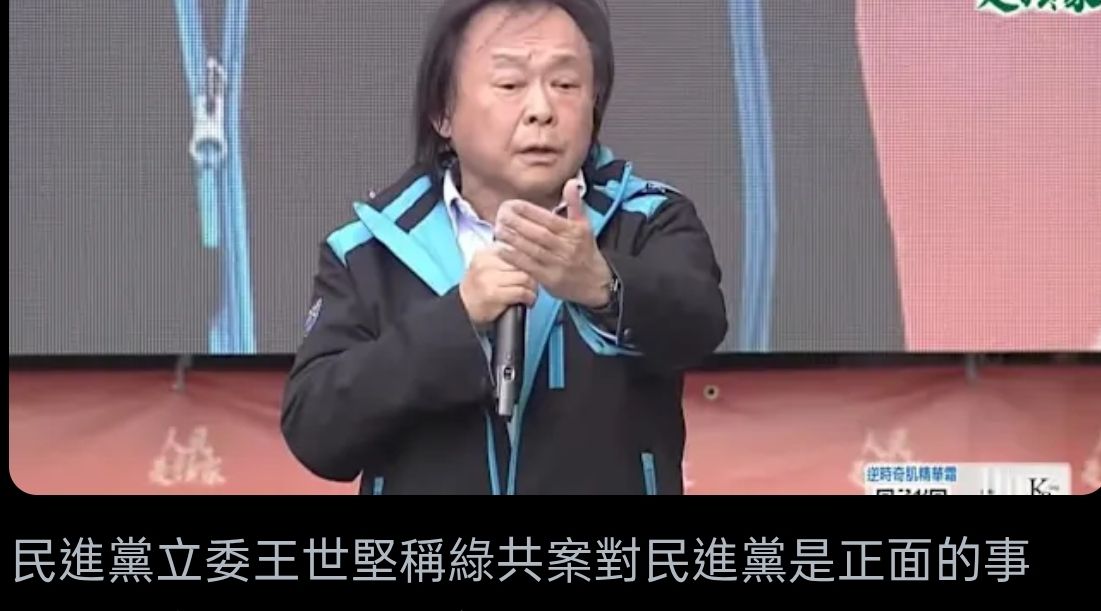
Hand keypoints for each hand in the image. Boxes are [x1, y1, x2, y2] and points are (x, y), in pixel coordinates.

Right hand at [459, 245, 537, 328]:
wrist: (462, 309)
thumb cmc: (481, 288)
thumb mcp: (488, 266)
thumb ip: (506, 257)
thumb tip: (533, 252)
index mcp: (485, 252)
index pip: (517, 248)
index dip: (530, 259)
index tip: (535, 268)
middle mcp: (485, 262)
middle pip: (523, 262)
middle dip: (533, 274)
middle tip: (534, 284)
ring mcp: (488, 278)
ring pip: (524, 277)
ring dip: (533, 287)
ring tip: (531, 293)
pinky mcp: (492, 294)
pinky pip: (521, 292)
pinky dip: (530, 298)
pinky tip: (528, 301)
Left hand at [495, 179, 612, 307]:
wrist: (596, 282)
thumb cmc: (585, 250)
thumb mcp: (584, 226)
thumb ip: (574, 204)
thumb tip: (570, 182)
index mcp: (573, 232)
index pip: (549, 219)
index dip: (529, 211)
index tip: (512, 204)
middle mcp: (566, 248)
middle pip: (539, 234)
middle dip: (517, 224)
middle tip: (500, 215)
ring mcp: (558, 265)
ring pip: (532, 250)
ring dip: (513, 239)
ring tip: (498, 229)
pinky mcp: (550, 280)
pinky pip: (529, 267)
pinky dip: (514, 258)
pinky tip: (501, 249)